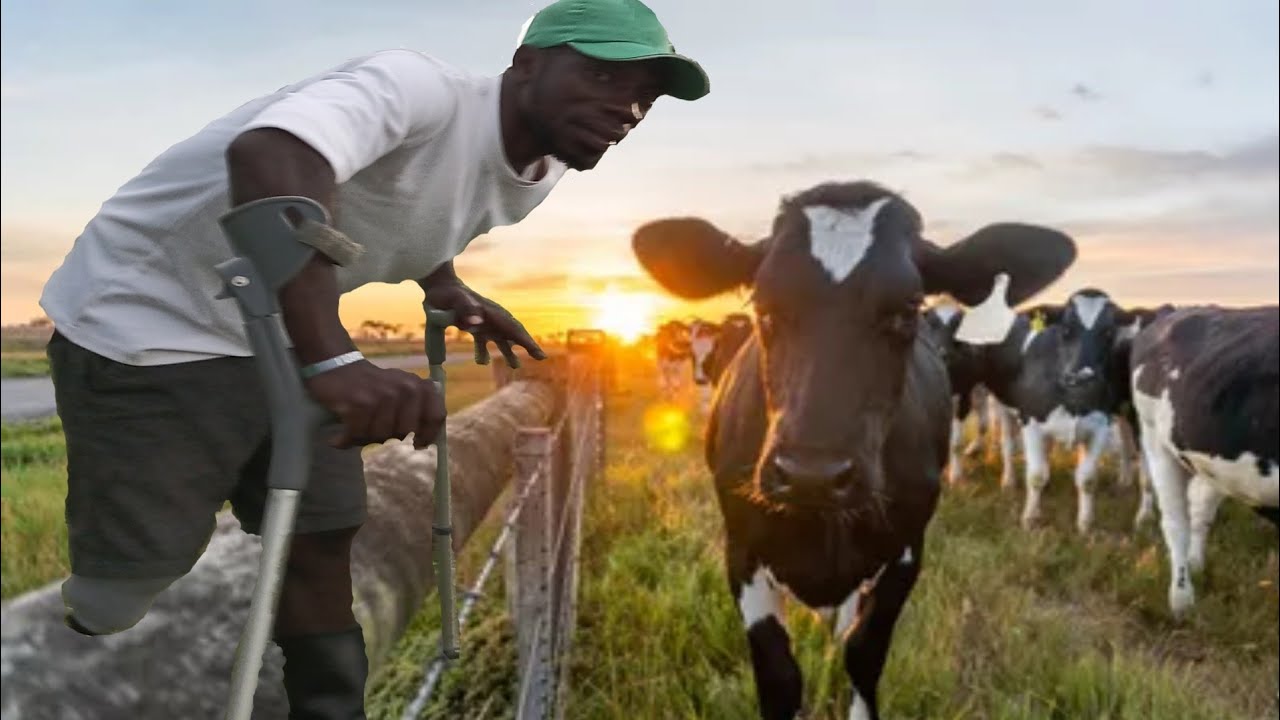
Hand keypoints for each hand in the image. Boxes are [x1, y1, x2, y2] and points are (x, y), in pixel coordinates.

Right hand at [304, 360, 445, 448]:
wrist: (335, 365)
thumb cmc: (371, 386)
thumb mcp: (401, 389)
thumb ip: (417, 409)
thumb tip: (424, 443)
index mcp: (419, 386)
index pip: (436, 416)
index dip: (428, 435)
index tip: (416, 444)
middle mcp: (406, 389)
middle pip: (404, 433)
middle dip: (386, 437)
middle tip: (371, 430)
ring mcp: (383, 396)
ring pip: (380, 436)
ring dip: (363, 438)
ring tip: (355, 428)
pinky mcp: (360, 403)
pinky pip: (358, 435)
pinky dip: (345, 440)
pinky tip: (338, 437)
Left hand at [421, 282, 546, 366]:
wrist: (438, 286)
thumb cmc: (449, 293)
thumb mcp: (457, 299)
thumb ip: (467, 308)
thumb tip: (478, 324)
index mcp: (492, 313)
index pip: (515, 330)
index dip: (528, 343)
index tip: (541, 356)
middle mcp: (491, 318)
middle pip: (513, 334)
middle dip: (526, 345)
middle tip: (540, 357)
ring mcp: (482, 323)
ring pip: (499, 340)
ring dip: (507, 352)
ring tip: (515, 366)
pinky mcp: (470, 326)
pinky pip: (482, 342)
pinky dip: (484, 352)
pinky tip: (482, 361)